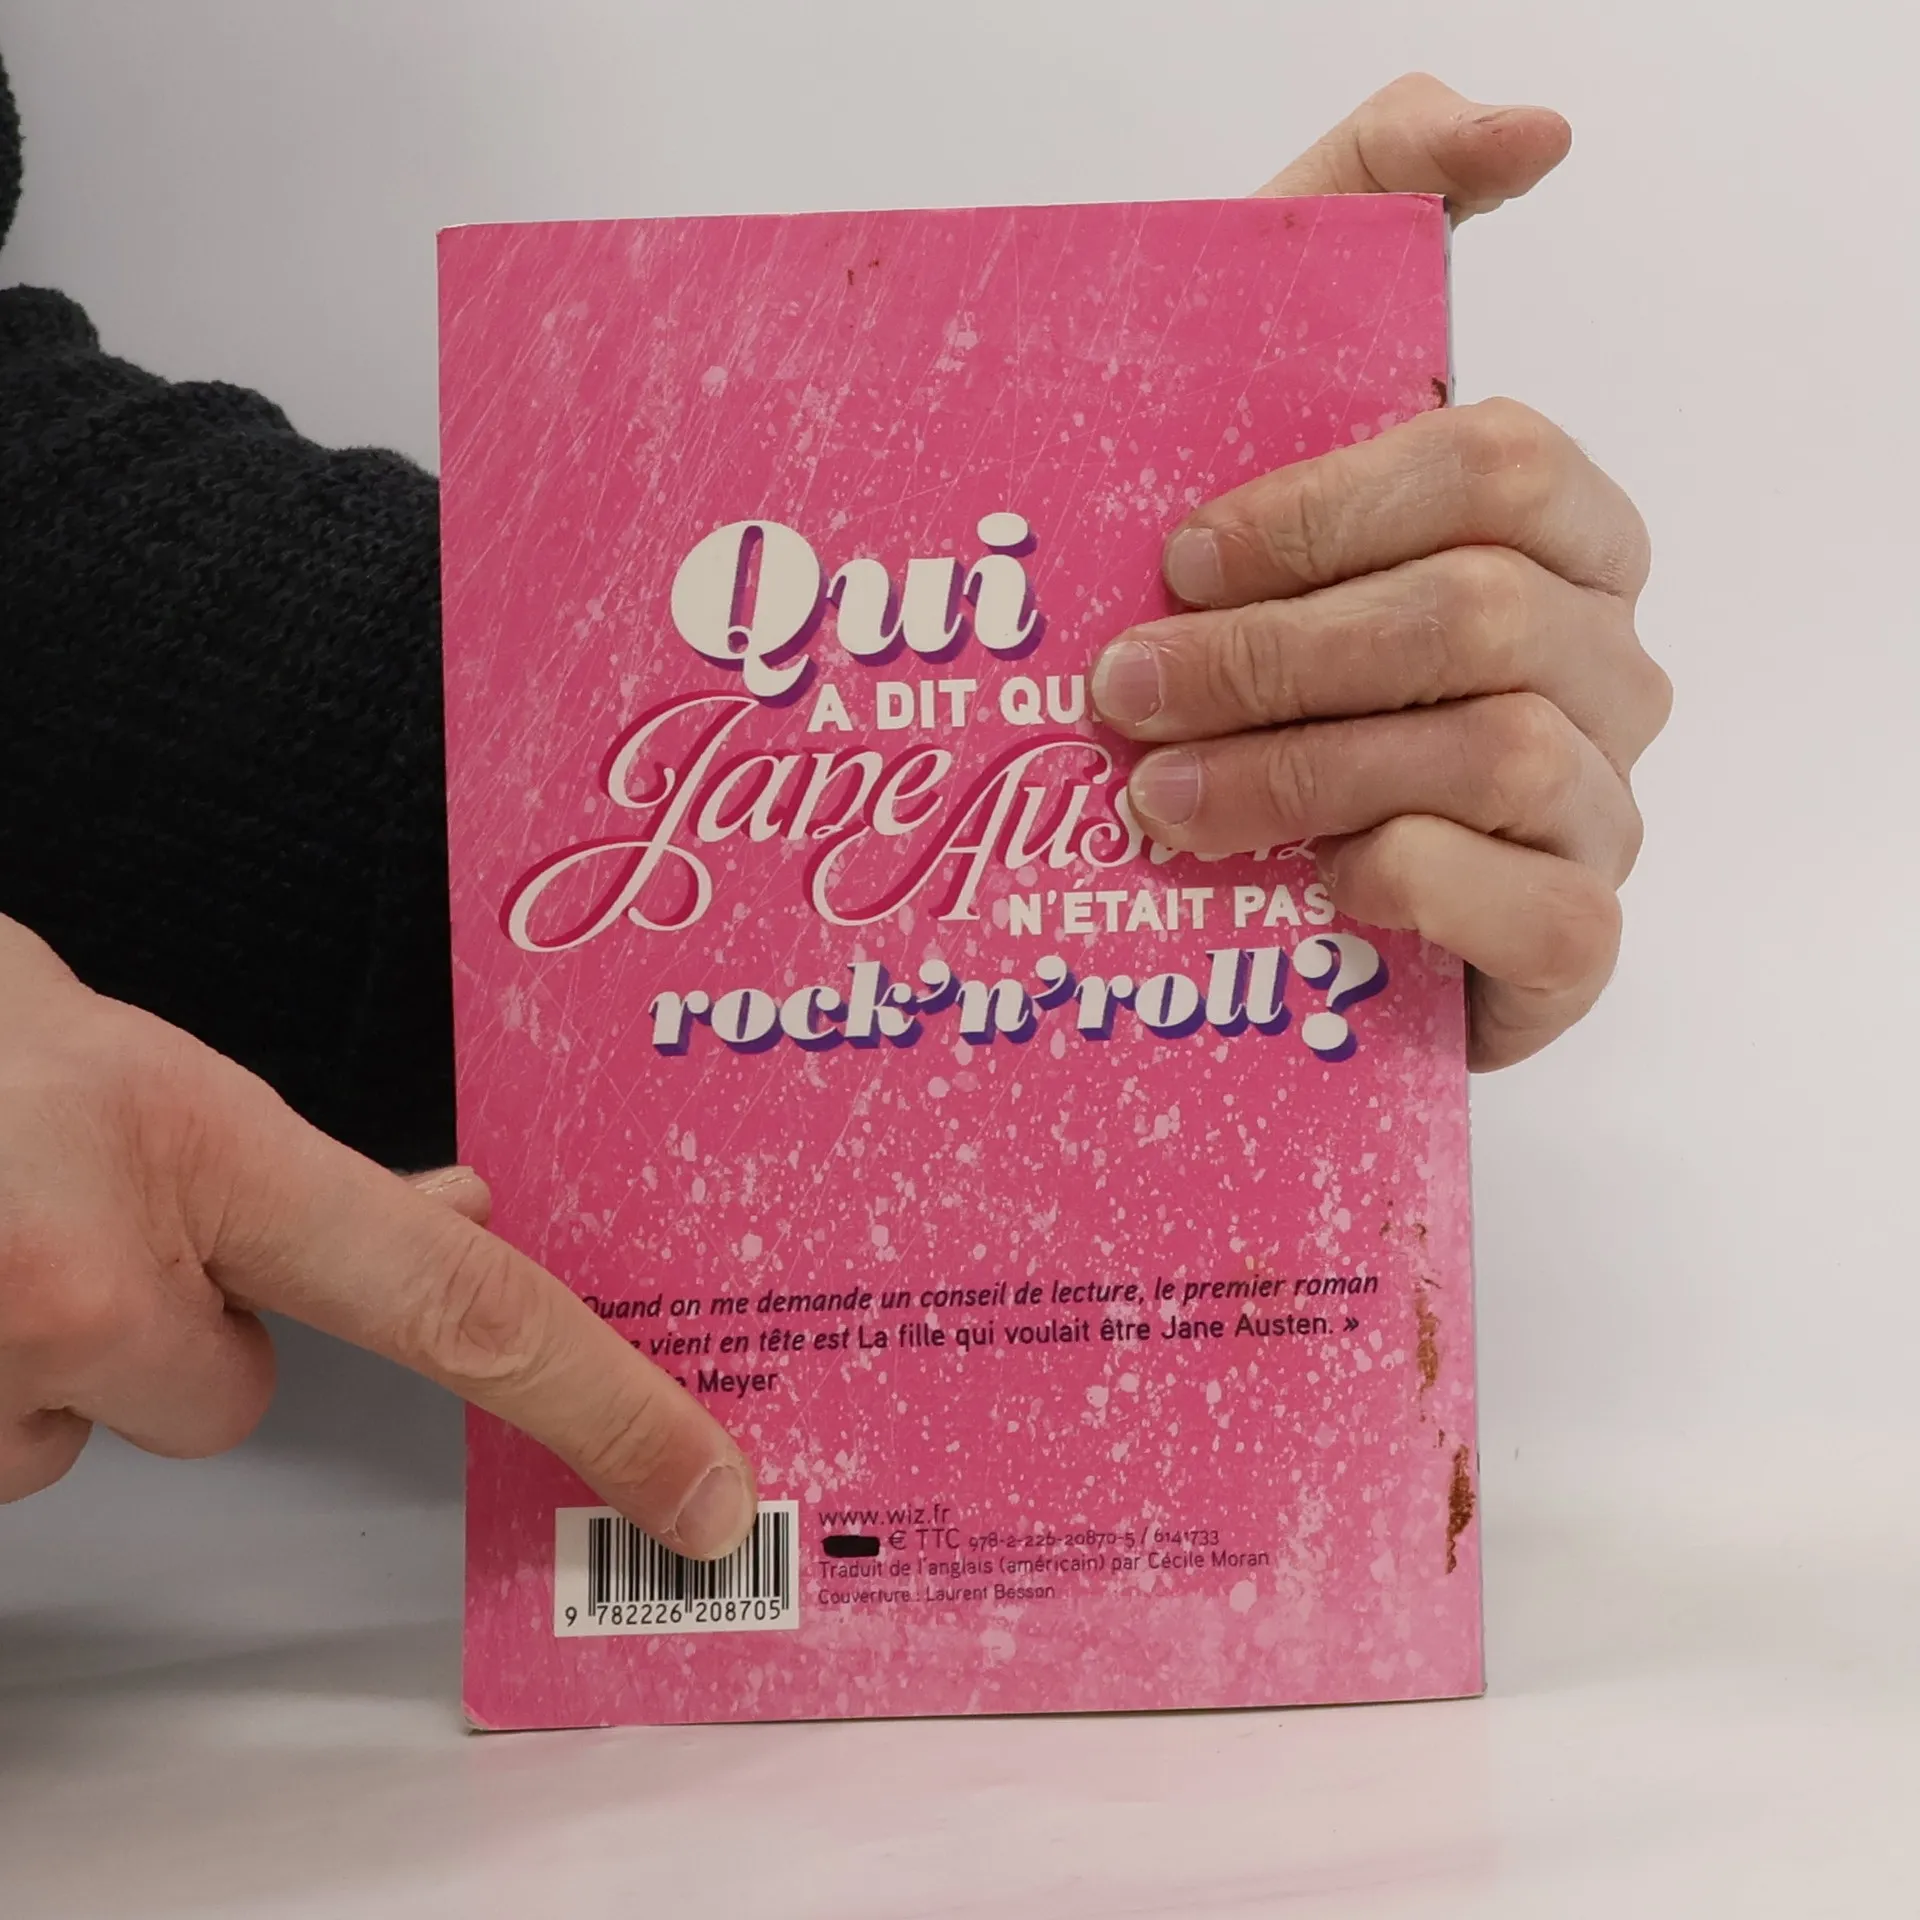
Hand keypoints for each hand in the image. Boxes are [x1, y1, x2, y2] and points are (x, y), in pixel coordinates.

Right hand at [0, 916, 756, 1555]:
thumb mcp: (157, 1072)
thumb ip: (301, 1165)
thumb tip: (460, 1221)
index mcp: (205, 1150)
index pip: (465, 1312)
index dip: (604, 1410)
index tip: (700, 1500)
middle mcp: (91, 1277)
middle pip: (220, 1397)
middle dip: (166, 1330)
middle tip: (63, 1210)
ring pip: (84, 1421)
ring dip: (44, 1350)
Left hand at [1092, 75, 1669, 1067]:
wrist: (1271, 888)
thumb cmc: (1275, 662)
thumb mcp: (1278, 425)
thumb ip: (1374, 230)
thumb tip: (1527, 121)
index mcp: (1557, 535)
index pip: (1495, 464)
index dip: (1325, 505)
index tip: (1174, 557)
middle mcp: (1603, 661)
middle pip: (1480, 611)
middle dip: (1276, 652)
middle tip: (1122, 693)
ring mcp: (1602, 806)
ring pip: (1495, 754)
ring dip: (1300, 772)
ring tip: (1157, 805)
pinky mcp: (1577, 941)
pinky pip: (1542, 911)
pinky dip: (1409, 886)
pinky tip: (1310, 888)